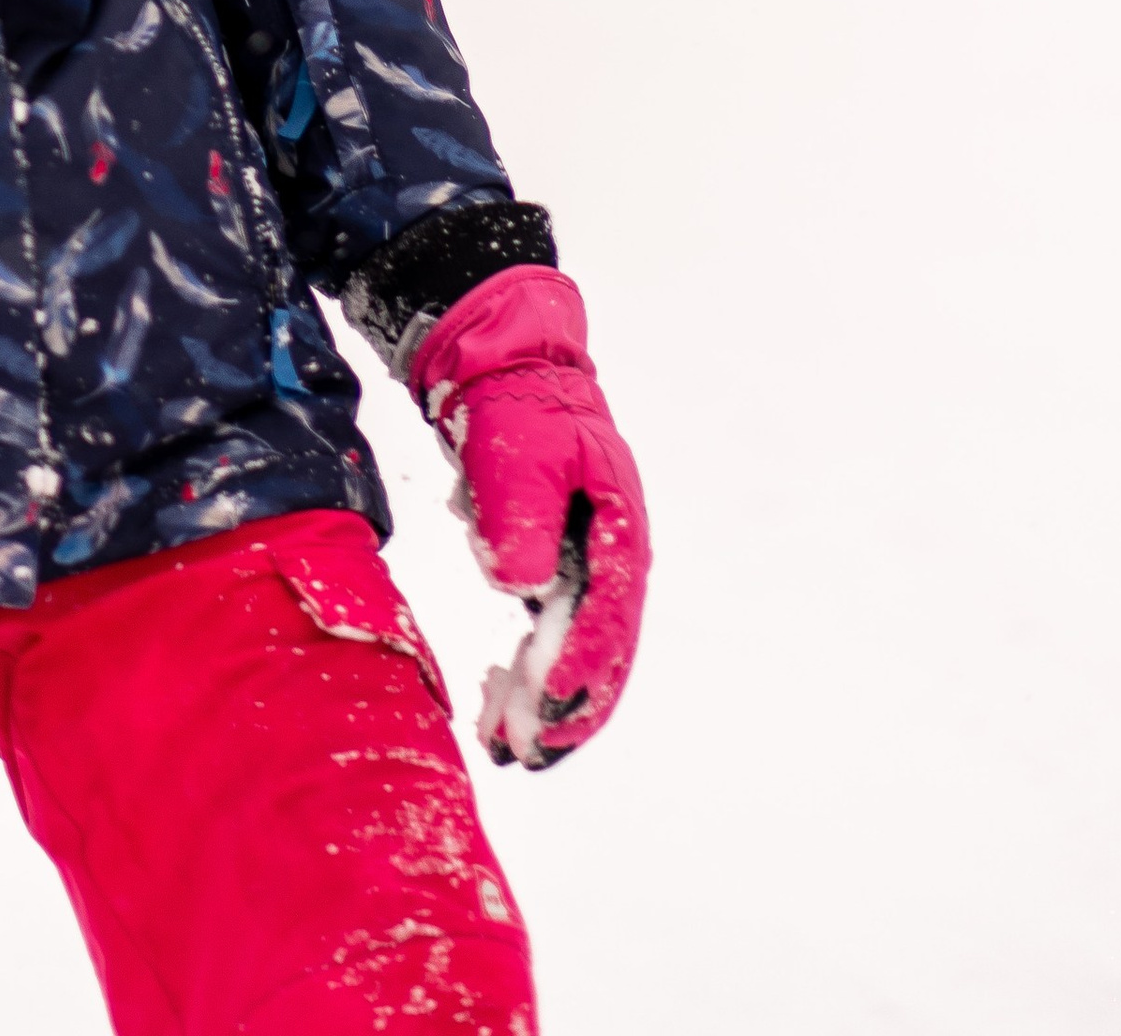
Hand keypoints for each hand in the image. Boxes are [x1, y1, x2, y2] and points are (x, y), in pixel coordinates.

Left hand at [407, 266, 649, 769]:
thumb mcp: (521, 453)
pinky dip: (531, 673)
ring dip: (550, 701)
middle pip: (604, 648)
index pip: (610, 614)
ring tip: (510, 747)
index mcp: (620, 527)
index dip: (581, 666)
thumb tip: (525, 587)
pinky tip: (500, 704)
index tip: (546, 706)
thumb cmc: (520, 404)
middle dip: (571, 706)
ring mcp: (584, 565)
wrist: (503, 368)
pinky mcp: (553, 568)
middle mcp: (612, 555)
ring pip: (578, 651)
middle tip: (530, 751)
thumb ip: (524, 518)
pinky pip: (550, 634)